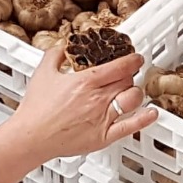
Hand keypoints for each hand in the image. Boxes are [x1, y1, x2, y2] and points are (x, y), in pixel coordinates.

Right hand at [10, 46, 158, 161]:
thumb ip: (56, 54)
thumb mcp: (43, 72)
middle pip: (127, 81)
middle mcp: (98, 99)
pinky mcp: (104, 137)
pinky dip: (145, 118)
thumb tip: (64, 45)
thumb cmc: (36, 108)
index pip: (119, 66)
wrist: (30, 136)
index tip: (136, 57)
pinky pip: (131, 126)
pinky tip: (152, 113)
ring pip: (132, 99)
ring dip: (136, 92)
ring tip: (132, 90)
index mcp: (86, 81)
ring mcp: (103, 118)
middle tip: (129, 74)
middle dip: (130, 75)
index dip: (132, 60)